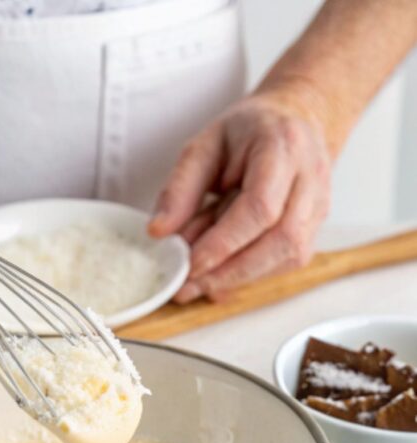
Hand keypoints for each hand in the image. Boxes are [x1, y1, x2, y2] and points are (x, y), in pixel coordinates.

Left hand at [148, 92, 331, 301]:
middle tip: (190, 285)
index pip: (260, 206)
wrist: (295, 119)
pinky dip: (251, 273)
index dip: (224, 242)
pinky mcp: (316, 228)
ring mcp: (319, 204)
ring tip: (200, 280)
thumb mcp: (204, 146)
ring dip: (241, 276)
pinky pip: (287, 262)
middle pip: (281, 239)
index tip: (191, 264)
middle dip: (232, 270)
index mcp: (282, 146)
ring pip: (289, 256)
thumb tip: (160, 232)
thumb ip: (180, 188)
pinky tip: (223, 273)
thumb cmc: (249, 132)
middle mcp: (311, 177)